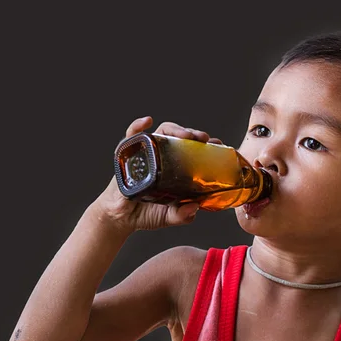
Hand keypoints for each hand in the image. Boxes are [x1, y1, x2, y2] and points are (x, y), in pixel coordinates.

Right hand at [95, 116, 222, 231]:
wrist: (122, 219)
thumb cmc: (147, 213)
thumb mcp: (170, 216)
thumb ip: (182, 215)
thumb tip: (194, 208)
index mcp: (176, 168)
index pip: (193, 150)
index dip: (207, 146)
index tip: (218, 145)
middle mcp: (163, 157)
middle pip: (180, 137)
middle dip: (193, 134)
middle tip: (204, 139)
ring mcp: (147, 154)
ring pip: (161, 132)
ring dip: (175, 129)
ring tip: (186, 134)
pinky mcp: (128, 154)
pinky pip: (131, 136)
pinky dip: (137, 126)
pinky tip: (146, 122)